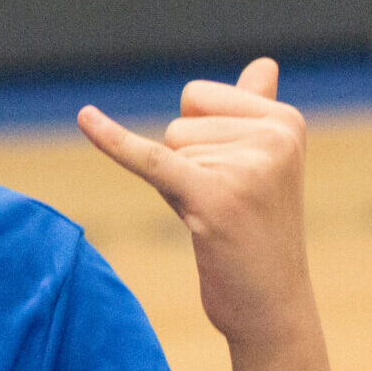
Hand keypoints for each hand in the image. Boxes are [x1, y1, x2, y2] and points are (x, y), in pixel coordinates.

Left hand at [77, 58, 312, 351]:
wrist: (270, 306)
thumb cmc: (253, 230)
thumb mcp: (257, 163)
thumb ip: (253, 111)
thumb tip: (263, 64)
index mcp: (287, 120)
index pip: (196, 97)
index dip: (198, 140)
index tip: (232, 179)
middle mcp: (275, 137)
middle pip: (178, 125)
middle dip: (185, 166)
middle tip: (223, 205)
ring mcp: (248, 166)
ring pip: (165, 149)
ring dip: (177, 187)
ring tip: (215, 218)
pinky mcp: (214, 196)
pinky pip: (149, 158)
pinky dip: (113, 141)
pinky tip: (85, 118)